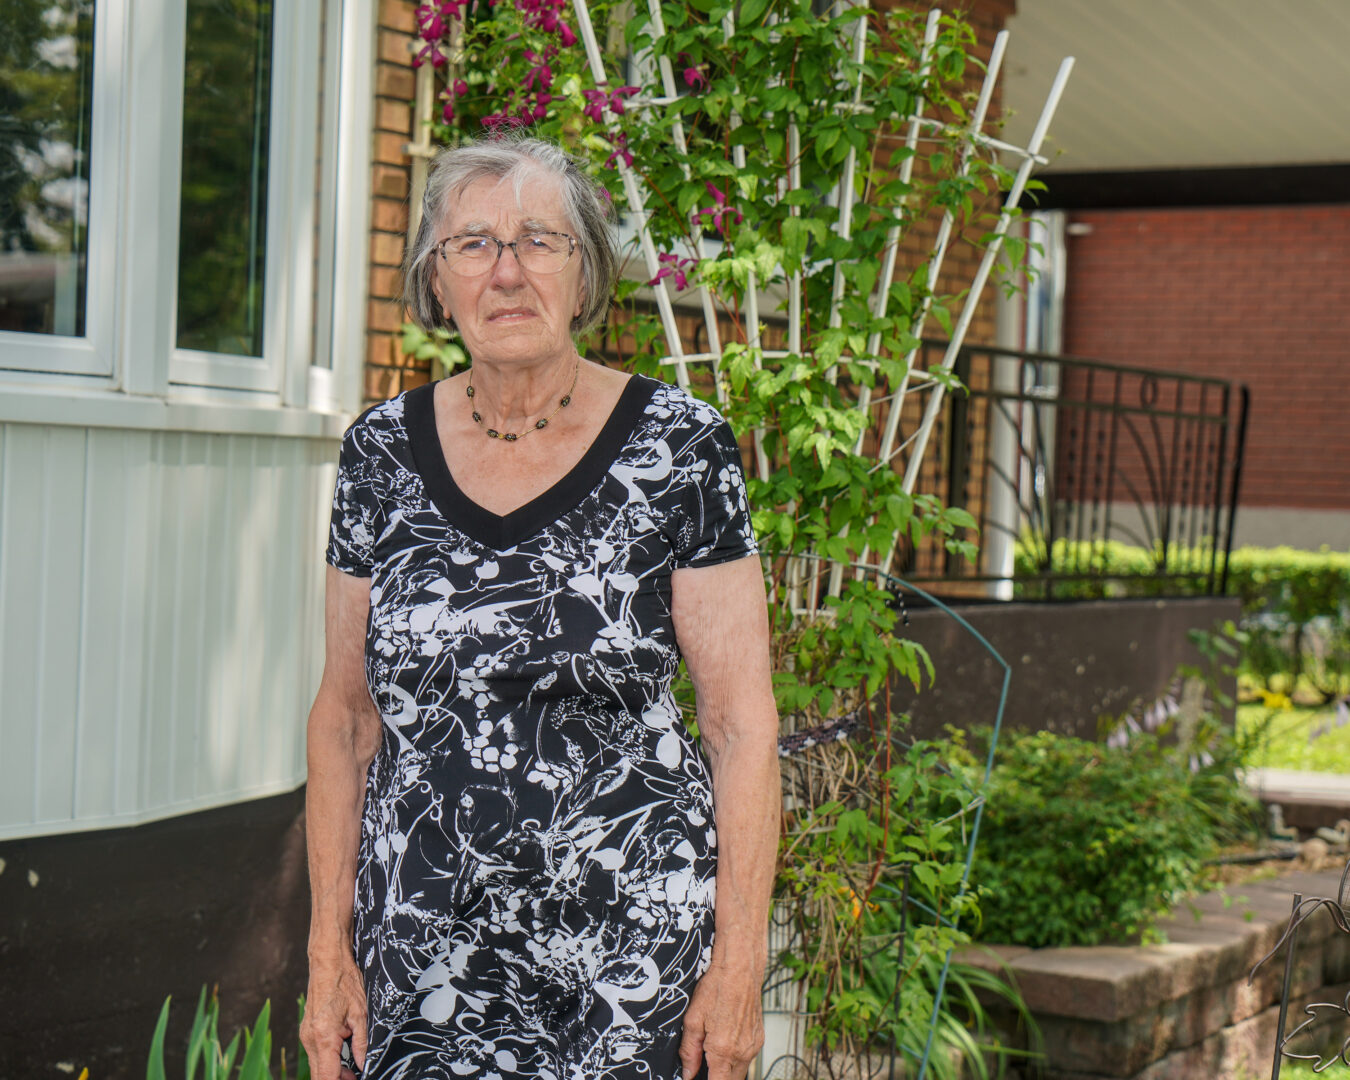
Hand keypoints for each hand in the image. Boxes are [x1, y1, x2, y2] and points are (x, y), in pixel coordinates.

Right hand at [301, 955, 367, 1079]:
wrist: (328, 963)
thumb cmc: (345, 983)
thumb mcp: (360, 1014)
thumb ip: (361, 1043)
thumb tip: (364, 1064)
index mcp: (323, 1037)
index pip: (326, 1076)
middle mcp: (310, 1039)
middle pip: (319, 1075)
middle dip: (337, 1079)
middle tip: (356, 1077)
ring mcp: (306, 1036)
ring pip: (317, 1066)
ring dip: (333, 1072)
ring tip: (352, 1071)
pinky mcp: (308, 1031)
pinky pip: (316, 1054)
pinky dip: (328, 1061)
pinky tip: (343, 1058)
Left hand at [679, 962, 764, 1079]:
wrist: (740, 968)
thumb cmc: (717, 986)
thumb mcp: (693, 1019)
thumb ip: (689, 1051)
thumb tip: (687, 1073)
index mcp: (723, 1050)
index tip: (697, 1078)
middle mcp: (742, 1051)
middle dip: (716, 1076)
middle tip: (703, 1064)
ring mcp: (753, 1045)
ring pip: (739, 1071)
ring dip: (726, 1068)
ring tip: (713, 1048)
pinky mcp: (759, 1038)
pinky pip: (747, 1057)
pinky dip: (736, 1056)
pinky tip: (726, 1039)